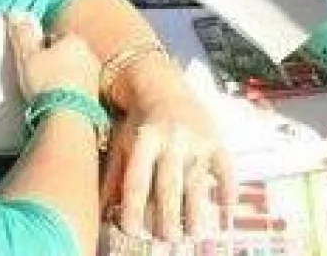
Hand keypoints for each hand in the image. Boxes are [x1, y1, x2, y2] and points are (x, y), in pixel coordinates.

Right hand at [9, 13, 99, 101]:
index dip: (41, 48)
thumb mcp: (27, 56)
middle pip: (67, 54)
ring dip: (64, 77)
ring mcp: (95, 75)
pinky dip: (70, 92)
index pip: (55, 37)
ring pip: (75, 71)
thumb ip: (22, 34)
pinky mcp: (97, 94)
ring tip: (47, 91)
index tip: (32, 60)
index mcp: (74, 40)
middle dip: (55, 62)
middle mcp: (90, 54)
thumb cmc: (46, 83)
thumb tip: (15, 13)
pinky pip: (80, 88)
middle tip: (38, 77)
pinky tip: (59, 101)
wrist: (67, 115)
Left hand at [104, 84, 234, 242]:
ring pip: (197, 179)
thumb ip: (113, 177)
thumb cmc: (138, 124)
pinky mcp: (217, 141)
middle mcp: (173, 138)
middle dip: (168, 213)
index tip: (131, 231)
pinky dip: (228, 191)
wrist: (166, 87)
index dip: (133, 206)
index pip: (137, 178)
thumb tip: (99, 212)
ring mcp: (198, 139)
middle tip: (167, 238)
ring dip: (197, 210)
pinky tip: (226, 215)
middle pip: (169, 182)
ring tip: (193, 235)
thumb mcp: (122, 143)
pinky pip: (225, 169)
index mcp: (145, 139)